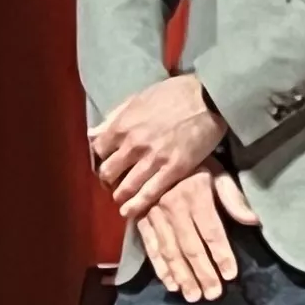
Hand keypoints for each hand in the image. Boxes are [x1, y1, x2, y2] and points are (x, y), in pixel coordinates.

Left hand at [90, 71, 226, 220]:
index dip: (102, 157)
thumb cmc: (176, 93)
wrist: (211, 97)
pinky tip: (130, 211)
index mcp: (122, 126)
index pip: (97, 150)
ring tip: (122, 197)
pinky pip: (150, 193)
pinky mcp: (174, 169)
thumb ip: (115, 117)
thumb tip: (92, 133)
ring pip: (125, 187)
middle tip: (116, 180)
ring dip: (120, 194)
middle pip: (107, 172)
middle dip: (108, 178)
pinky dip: (137, 205)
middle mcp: (133, 145)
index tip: (109, 160)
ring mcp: (154, 159)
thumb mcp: (139, 98)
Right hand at [136, 166, 257, 304]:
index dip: (221, 255)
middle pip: (190, 247)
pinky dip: (160, 267)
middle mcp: (173, 208)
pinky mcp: (141, 221)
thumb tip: (254, 221)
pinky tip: (170, 283)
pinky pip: (150, 247)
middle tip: (213, 295)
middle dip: (202, 273)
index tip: (230, 275)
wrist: (154, 154)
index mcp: (195, 196)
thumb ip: (233, 198)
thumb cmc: (194, 165)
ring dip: (182, 276)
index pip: (211, 232)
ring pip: (170, 252)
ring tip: (193, 296)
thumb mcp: (218, 174)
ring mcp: (154, 216)